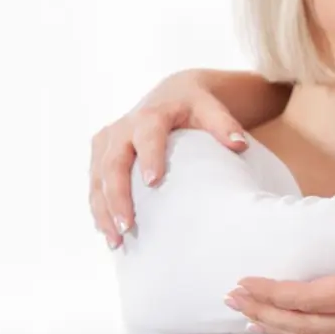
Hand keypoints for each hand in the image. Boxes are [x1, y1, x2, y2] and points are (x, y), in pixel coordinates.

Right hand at [89, 70, 247, 248]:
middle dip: (117, 195)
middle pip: (113, 161)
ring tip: (115, 241)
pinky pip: (94, 182)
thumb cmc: (195, 106)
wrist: (173, 92)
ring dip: (103, 209)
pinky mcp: (101, 152)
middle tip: (127, 226)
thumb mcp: (211, 109)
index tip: (153, 182)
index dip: (149, 157)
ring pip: (98, 176)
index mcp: (152, 115)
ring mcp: (108, 140)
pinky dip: (98, 207)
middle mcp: (124, 127)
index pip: (147, 134)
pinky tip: (107, 232)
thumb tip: (240, 145)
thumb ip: (224, 125)